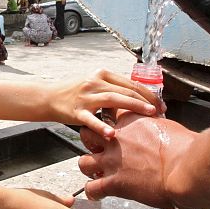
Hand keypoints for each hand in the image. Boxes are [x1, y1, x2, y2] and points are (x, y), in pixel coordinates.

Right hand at [50, 69, 165, 139]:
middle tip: (161, 111)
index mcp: (101, 74)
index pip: (130, 82)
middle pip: (125, 89)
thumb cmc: (73, 93)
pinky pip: (91, 120)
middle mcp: (94, 82)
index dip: (148, 93)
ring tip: (148, 114)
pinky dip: (102, 126)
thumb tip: (137, 96)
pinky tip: (112, 134)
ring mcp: (85, 97)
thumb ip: (112, 88)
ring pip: (113, 99)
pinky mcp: (76, 111)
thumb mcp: (93, 84)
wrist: (48, 97)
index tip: (160, 104)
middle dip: (146, 100)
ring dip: (133, 106)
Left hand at [78, 111, 196, 208]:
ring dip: (88, 168)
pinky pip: (92, 188)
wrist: (188, 169)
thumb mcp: (169, 126)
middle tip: (98, 149)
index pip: (109, 112)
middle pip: (87, 135)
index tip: (112, 126)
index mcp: (130, 121)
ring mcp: (113, 161)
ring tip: (95, 172)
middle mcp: (116, 140)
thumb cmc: (187, 149)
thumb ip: (156, 125)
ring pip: (83, 162)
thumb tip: (159, 128)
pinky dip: (93, 192)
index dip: (109, 119)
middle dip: (90, 142)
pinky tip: (97, 194)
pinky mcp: (115, 183)